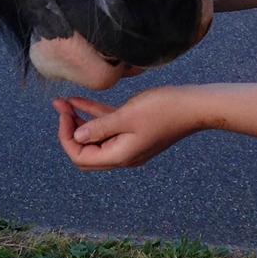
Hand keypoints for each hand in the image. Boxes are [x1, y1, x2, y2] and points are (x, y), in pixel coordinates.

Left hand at [51, 89, 202, 169]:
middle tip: (61, 109)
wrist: (195, 106)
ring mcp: (129, 144)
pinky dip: (93, 115)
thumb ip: (99, 128)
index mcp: (120, 156)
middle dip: (69, 130)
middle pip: (85, 150)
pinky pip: (108, 126)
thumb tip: (77, 138)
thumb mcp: (126, 117)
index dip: (67, 137)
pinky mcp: (134, 131)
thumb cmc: (163, 110)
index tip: (64, 115)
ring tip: (62, 102)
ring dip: (79, 120)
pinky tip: (77, 100)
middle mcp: (123, 154)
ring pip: (95, 137)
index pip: (80, 157)